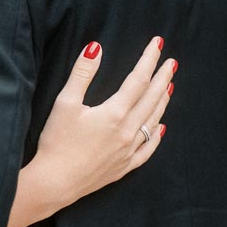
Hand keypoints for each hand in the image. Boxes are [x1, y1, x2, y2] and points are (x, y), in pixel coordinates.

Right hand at [34, 36, 175, 209]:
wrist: (55, 182)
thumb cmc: (56, 142)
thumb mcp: (64, 103)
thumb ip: (82, 73)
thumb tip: (96, 47)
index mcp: (114, 113)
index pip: (138, 80)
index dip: (149, 60)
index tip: (157, 44)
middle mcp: (127, 131)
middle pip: (151, 99)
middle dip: (162, 78)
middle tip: (172, 63)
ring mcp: (128, 150)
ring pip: (152, 121)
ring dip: (162, 102)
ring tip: (169, 87)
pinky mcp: (123, 166)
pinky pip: (147, 149)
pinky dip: (156, 136)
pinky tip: (161, 127)